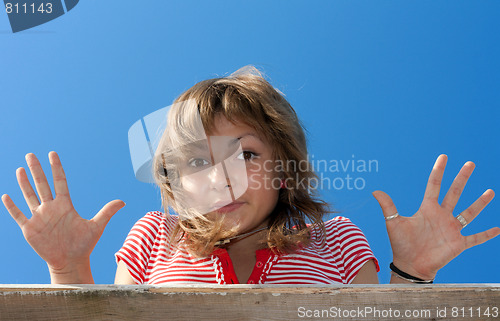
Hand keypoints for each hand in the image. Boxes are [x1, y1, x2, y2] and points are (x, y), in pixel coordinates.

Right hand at [1, 152, 124, 281]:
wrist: (71, 262)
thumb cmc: (84, 245)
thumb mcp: (96, 226)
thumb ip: (107, 212)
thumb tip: (123, 201)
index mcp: (65, 205)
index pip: (59, 182)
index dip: (56, 168)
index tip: (53, 154)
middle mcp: (51, 208)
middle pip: (42, 184)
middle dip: (36, 170)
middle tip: (31, 154)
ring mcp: (39, 218)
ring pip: (29, 196)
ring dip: (24, 183)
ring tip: (20, 169)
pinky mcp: (30, 229)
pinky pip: (19, 215)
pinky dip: (12, 206)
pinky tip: (5, 195)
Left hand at [372, 154, 499, 279]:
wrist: (410, 265)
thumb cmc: (401, 244)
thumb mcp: (393, 223)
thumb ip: (388, 206)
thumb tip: (375, 191)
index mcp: (427, 209)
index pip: (434, 185)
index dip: (439, 171)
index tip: (444, 156)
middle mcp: (441, 216)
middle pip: (454, 193)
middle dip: (462, 178)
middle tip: (470, 163)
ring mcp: (451, 229)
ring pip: (469, 212)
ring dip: (480, 203)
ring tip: (490, 191)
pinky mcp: (458, 243)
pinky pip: (476, 238)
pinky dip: (487, 234)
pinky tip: (498, 228)